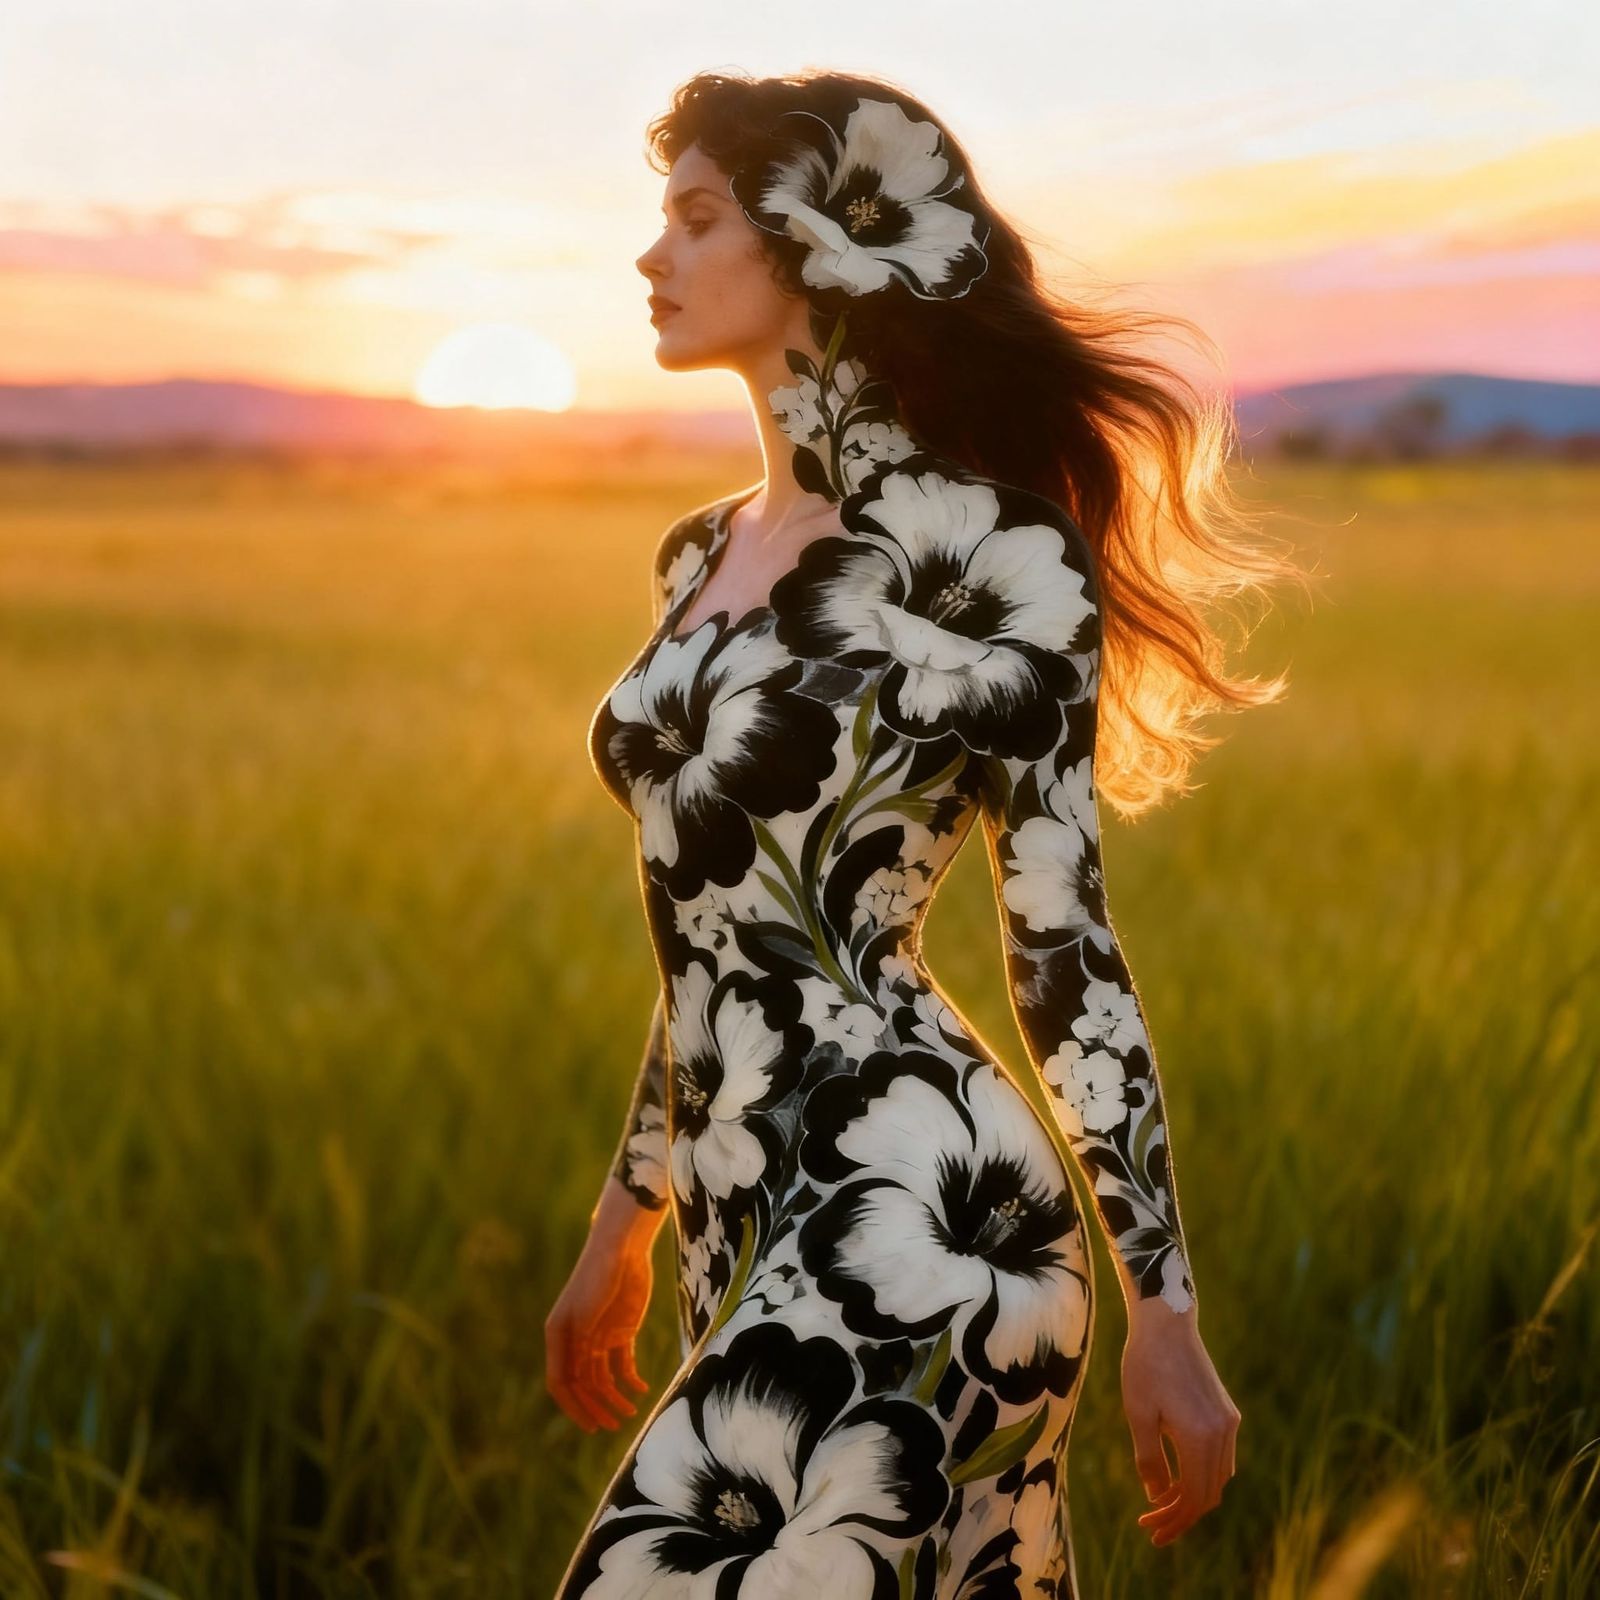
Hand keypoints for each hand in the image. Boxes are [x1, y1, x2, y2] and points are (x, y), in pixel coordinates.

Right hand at [545, 1202, 656, 1432]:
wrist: (622, 1248)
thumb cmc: (598, 1275)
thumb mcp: (586, 1310)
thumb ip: (582, 1344)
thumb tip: (580, 1377)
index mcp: (559, 1336)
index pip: (561, 1382)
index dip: (574, 1407)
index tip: (590, 1426)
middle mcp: (576, 1340)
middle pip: (582, 1385)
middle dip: (596, 1407)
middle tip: (613, 1426)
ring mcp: (598, 1336)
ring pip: (602, 1378)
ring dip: (614, 1398)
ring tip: (631, 1413)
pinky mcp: (620, 1331)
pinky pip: (622, 1364)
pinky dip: (630, 1379)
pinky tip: (641, 1389)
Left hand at [1122, 1301, 1240, 1545]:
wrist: (1166, 1322)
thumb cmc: (1145, 1365)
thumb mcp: (1138, 1414)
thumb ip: (1150, 1460)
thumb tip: (1158, 1497)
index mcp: (1199, 1438)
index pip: (1193, 1499)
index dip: (1174, 1521)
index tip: (1151, 1532)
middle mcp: (1222, 1434)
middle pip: (1209, 1494)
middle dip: (1182, 1513)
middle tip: (1152, 1523)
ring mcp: (1228, 1422)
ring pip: (1218, 1477)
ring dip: (1193, 1494)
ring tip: (1161, 1500)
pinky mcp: (1226, 1412)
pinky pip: (1220, 1457)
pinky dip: (1201, 1473)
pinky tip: (1177, 1474)